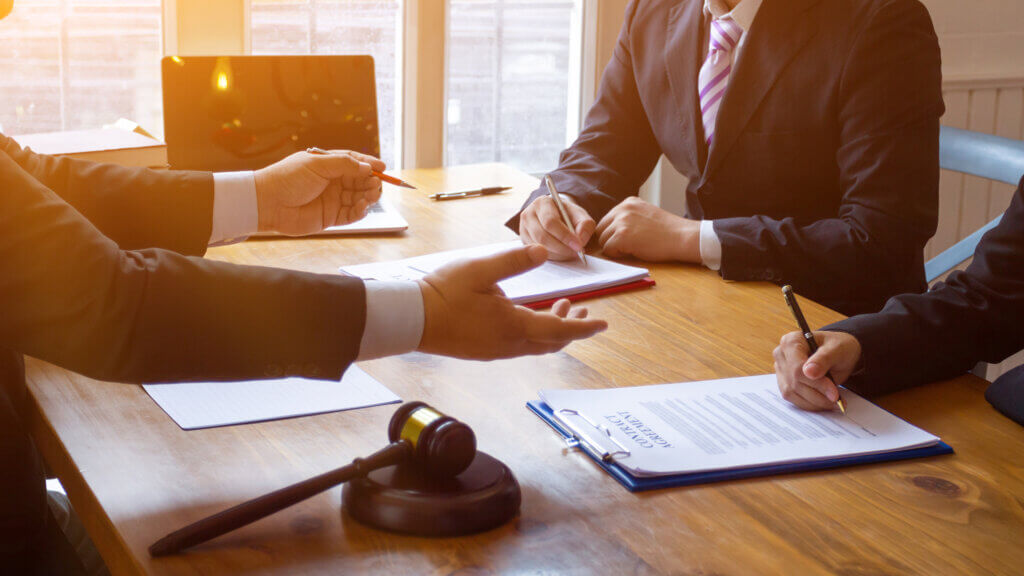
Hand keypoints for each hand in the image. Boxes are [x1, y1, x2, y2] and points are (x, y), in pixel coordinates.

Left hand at [254, 150, 384, 235]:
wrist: (267, 203)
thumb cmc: (288, 178)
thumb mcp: (317, 164)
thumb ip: (344, 164)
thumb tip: (366, 168)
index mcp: (328, 165)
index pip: (354, 163)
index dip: (369, 165)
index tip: (383, 168)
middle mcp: (332, 182)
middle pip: (360, 181)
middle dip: (371, 182)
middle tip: (377, 184)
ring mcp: (332, 200)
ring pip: (358, 198)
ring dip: (368, 197)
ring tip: (371, 196)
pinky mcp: (330, 218)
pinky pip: (351, 215)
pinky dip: (359, 212)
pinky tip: (362, 208)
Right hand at [417, 244, 607, 359]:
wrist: (411, 319)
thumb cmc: (444, 293)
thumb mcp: (481, 270)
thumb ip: (514, 261)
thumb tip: (542, 251)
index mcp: (514, 326)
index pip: (560, 330)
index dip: (584, 327)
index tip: (603, 324)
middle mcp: (509, 345)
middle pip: (551, 342)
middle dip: (571, 328)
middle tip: (582, 310)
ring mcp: (495, 352)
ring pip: (535, 346)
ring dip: (551, 329)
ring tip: (559, 307)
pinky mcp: (484, 352)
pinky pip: (519, 347)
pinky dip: (534, 333)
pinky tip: (525, 316)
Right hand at [519, 194, 595, 260]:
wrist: (556, 217)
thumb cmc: (568, 215)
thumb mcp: (580, 215)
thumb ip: (585, 225)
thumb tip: (580, 240)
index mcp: (542, 203)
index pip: (550, 222)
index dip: (565, 235)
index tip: (578, 246)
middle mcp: (528, 215)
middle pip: (542, 236)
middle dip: (562, 248)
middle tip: (576, 253)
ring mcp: (523, 229)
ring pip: (539, 247)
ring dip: (558, 254)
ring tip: (571, 253)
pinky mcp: (524, 242)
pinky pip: (536, 254)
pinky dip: (552, 257)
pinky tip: (561, 254)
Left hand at [594, 197, 700, 261]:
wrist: (682, 237)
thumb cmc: (667, 231)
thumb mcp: (645, 215)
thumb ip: (628, 218)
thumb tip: (610, 231)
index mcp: (628, 202)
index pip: (607, 219)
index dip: (613, 233)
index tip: (625, 239)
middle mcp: (622, 209)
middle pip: (601, 229)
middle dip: (610, 240)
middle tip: (627, 246)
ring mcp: (622, 222)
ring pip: (603, 240)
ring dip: (614, 248)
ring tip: (633, 248)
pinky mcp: (622, 236)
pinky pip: (608, 249)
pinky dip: (617, 254)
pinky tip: (633, 251)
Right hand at [774, 331, 862, 410]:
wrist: (837, 353)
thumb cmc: (837, 347)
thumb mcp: (837, 349)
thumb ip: (824, 359)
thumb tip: (809, 372)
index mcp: (791, 342)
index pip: (797, 368)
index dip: (816, 383)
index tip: (834, 393)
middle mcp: (781, 355)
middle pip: (794, 382)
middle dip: (818, 395)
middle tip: (837, 399)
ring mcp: (781, 370)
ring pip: (792, 393)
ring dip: (814, 402)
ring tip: (833, 402)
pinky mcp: (784, 383)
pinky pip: (793, 399)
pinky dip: (810, 404)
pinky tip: (824, 402)